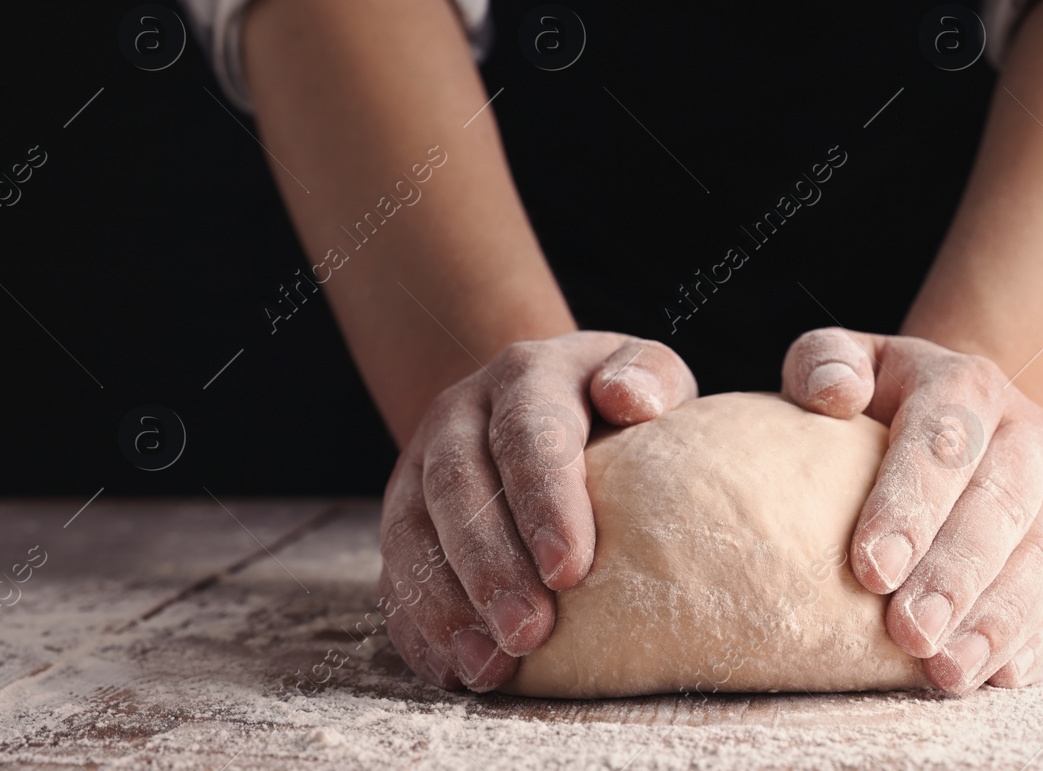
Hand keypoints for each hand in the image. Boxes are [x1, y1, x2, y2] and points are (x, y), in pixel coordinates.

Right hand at [380, 331, 696, 690]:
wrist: (537, 401)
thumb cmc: (613, 402)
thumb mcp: (646, 373)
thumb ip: (650, 376)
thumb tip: (631, 401)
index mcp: (525, 376)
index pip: (526, 432)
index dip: (544, 501)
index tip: (571, 570)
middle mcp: (459, 415)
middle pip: (457, 486)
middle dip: (490, 566)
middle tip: (529, 632)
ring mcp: (419, 465)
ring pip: (410, 533)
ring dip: (445, 605)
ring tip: (489, 665)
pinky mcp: (401, 518)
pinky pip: (392, 573)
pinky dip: (417, 626)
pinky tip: (453, 669)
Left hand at [783, 328, 1042, 693]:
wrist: (965, 417)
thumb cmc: (886, 402)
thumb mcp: (852, 364)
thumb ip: (825, 362)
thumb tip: (833, 393)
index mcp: (967, 385)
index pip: (944, 441)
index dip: (909, 504)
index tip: (871, 568)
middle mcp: (1029, 434)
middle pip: (1000, 506)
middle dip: (955, 576)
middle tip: (910, 633)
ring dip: (999, 620)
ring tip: (949, 672)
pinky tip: (1005, 676)